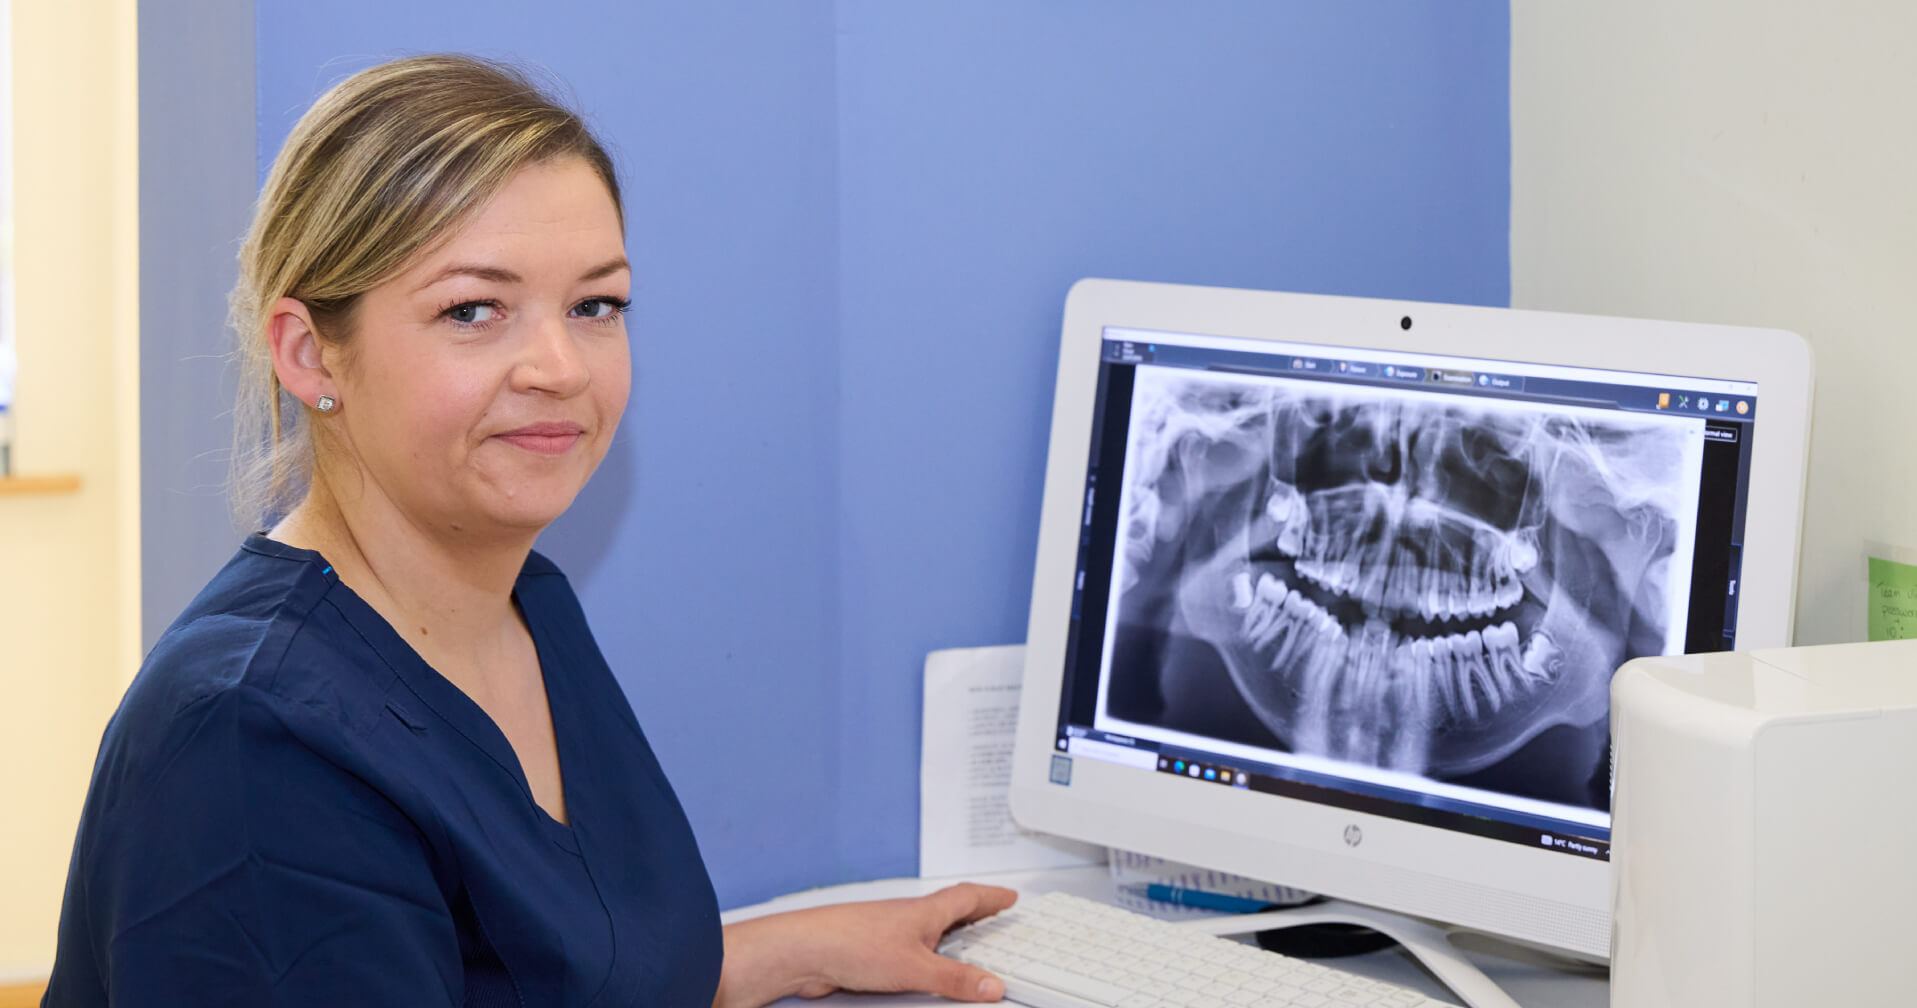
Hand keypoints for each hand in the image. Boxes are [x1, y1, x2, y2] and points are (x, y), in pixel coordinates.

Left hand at [716, 882, 1017, 1006]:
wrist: (805, 951)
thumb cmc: (852, 944)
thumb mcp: (916, 969)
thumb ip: (955, 980)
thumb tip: (990, 986)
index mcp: (925, 912)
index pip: (968, 897)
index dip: (992, 897)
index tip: (1009, 897)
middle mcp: (908, 918)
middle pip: (950, 910)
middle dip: (974, 913)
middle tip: (993, 914)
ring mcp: (888, 934)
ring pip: (928, 930)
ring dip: (949, 935)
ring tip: (966, 946)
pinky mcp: (871, 953)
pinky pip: (909, 951)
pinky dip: (925, 957)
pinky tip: (923, 973)